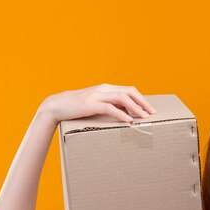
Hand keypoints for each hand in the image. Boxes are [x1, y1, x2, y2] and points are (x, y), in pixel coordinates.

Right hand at [38, 83, 156, 124]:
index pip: (129, 90)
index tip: (150, 109)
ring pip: (122, 98)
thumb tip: (125, 113)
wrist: (57, 106)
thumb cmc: (78, 107)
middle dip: (143, 102)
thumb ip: (109, 105)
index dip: (141, 99)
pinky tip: (128, 121)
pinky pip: (110, 108)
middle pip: (129, 91)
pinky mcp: (90, 104)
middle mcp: (103, 89)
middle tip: (152, 113)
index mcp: (106, 88)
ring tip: (144, 117)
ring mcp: (97, 95)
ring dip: (136, 108)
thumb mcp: (96, 104)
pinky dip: (121, 114)